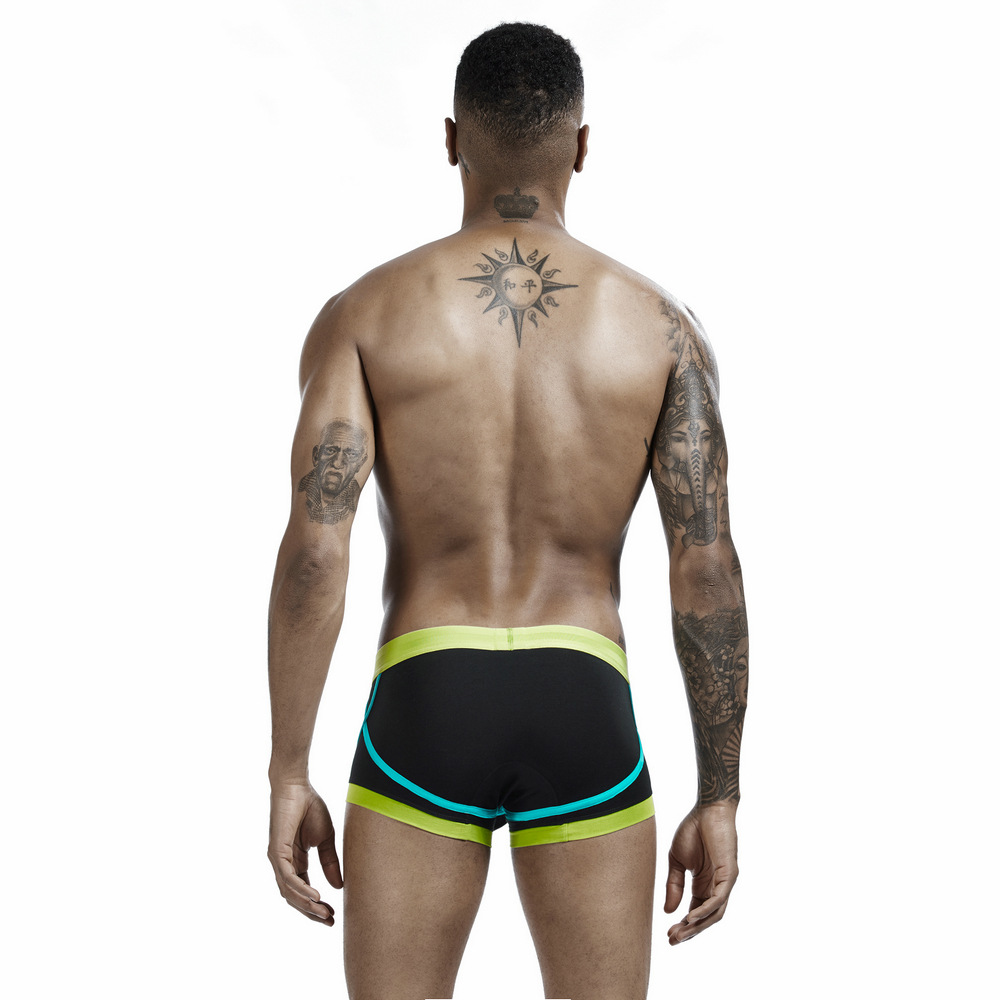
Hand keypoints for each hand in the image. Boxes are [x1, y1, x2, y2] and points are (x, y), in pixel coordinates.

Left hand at [267, 781, 343, 924]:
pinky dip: (300, 889)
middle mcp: (283, 864)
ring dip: (307, 905)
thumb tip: (338, 887)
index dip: (317, 905)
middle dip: (312, 912)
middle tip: (330, 921)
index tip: (333, 915)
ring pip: (289, 891)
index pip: (304, 890)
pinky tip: (315, 897)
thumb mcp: (326, 838)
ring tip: (324, 913)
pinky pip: (287, 877)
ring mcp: (278, 859)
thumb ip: (330, 862)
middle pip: (295, 897)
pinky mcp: (276, 852)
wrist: (297, 786)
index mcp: (294, 861)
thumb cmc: (310, 806)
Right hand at [664, 802, 737, 943]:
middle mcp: (716, 887)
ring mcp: (724, 883)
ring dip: (697, 926)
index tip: (667, 934)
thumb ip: (674, 885)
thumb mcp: (677, 861)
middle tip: (672, 940)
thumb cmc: (693, 830)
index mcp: (703, 885)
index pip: (696, 912)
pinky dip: (705, 910)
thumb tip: (668, 911)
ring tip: (680, 933)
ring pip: (714, 913)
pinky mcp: (729, 875)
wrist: (707, 809)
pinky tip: (691, 917)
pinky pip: (719, 898)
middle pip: (705, 918)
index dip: (683, 925)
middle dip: (689, 931)